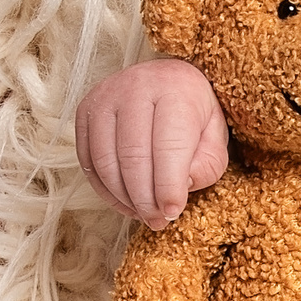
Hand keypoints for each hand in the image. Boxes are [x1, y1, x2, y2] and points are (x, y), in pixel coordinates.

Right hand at [75, 57, 229, 226]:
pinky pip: (88, 160)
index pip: (168, 147)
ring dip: (124, 198)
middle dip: (145, 199)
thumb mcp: (215, 138)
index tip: (171, 213)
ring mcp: (105, 96)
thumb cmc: (194, 114)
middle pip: (132, 157)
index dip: (168, 187)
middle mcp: (136, 86)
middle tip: (157, 221)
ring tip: (144, 213)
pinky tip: (125, 201)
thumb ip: (207, 165)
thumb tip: (180, 187)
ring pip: (105, 161)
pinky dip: (105, 189)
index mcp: (175, 89)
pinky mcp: (85, 110)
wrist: (167, 79)